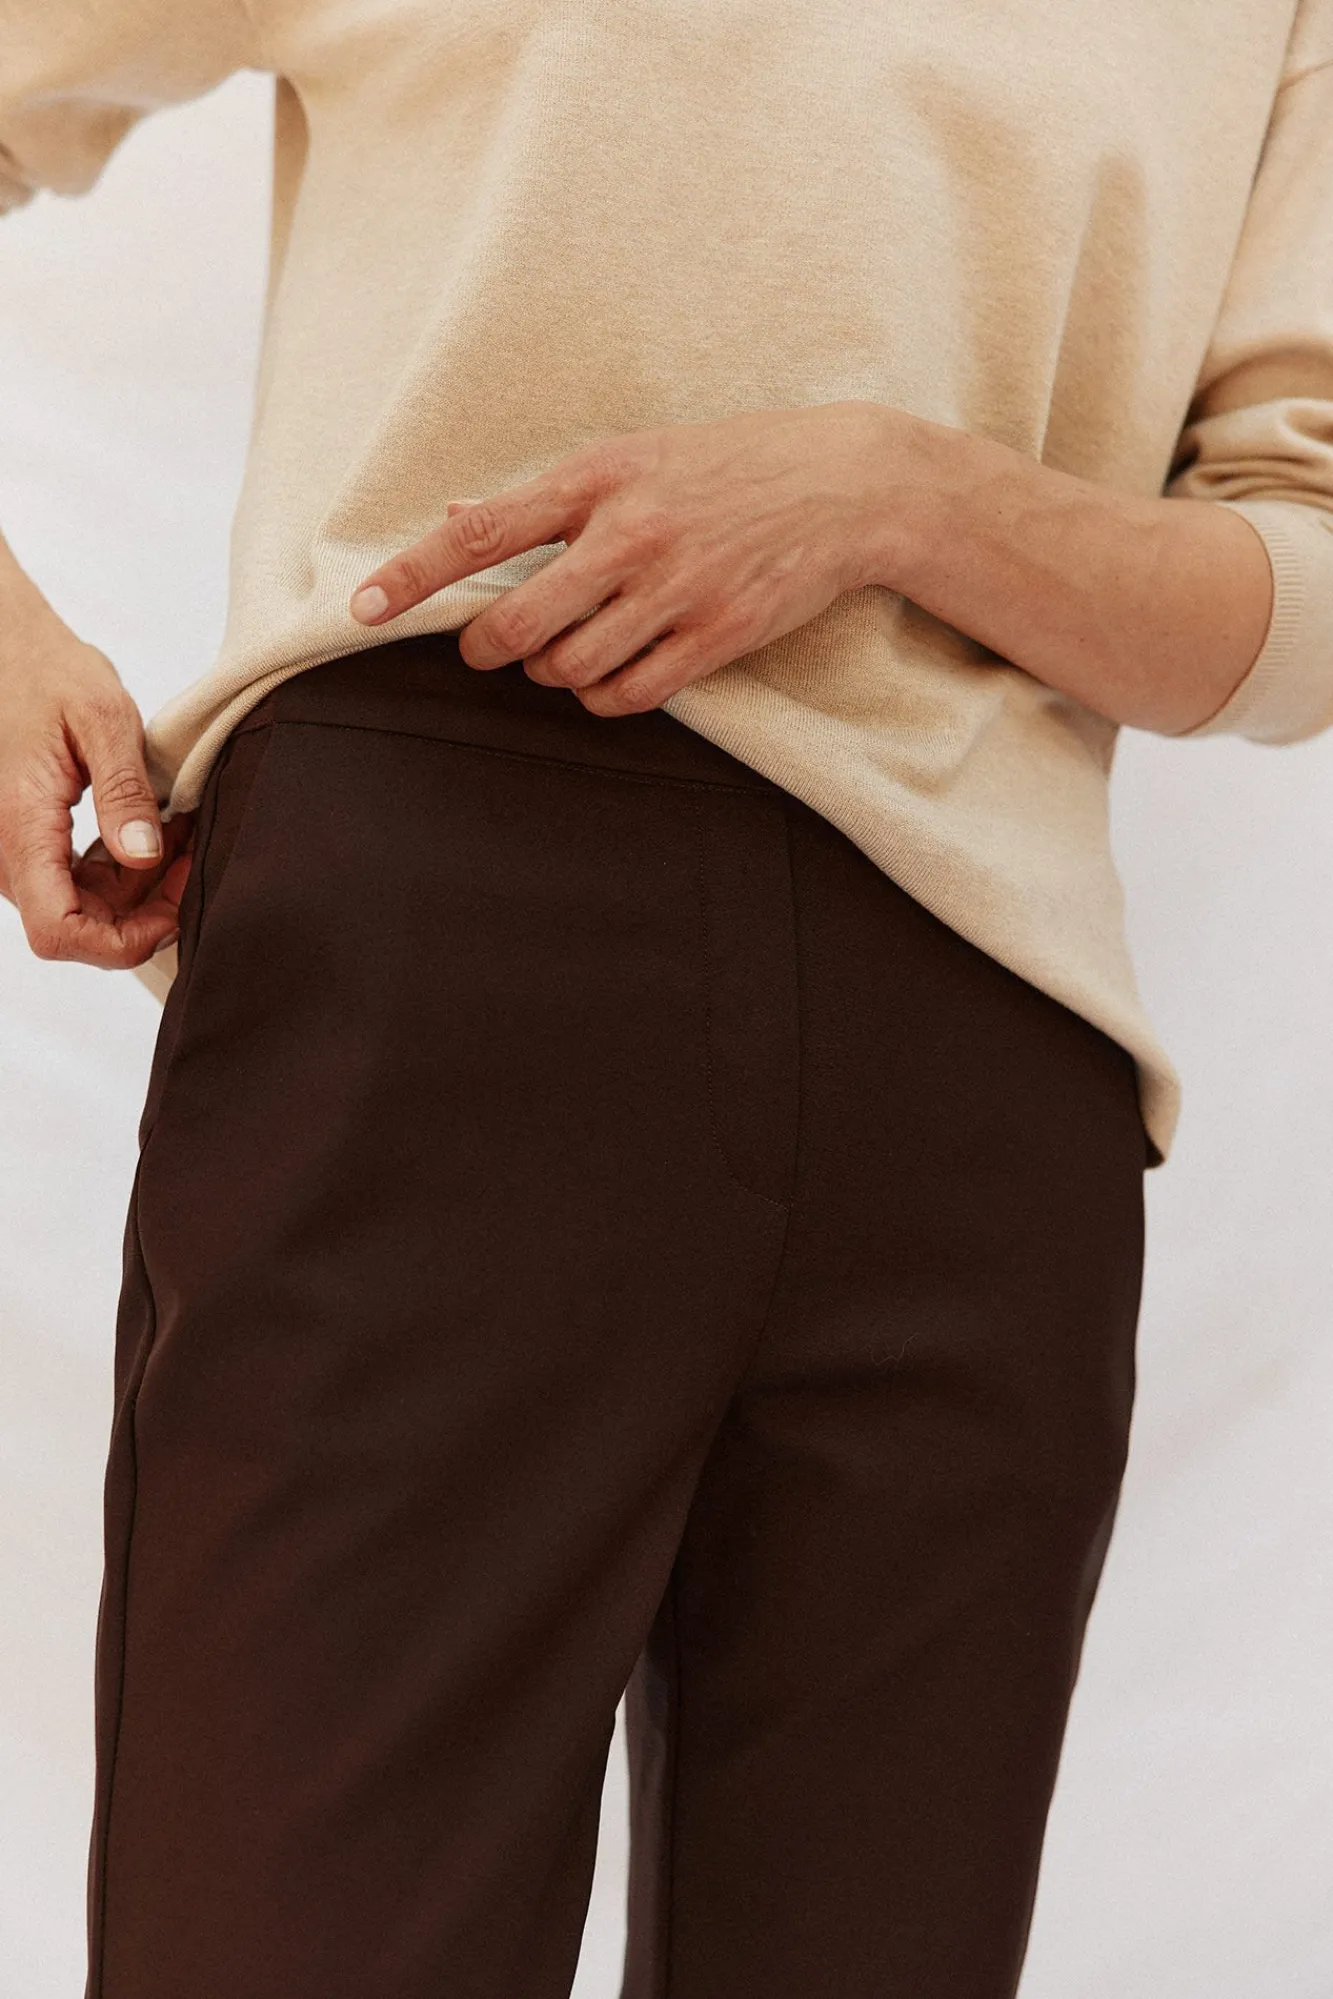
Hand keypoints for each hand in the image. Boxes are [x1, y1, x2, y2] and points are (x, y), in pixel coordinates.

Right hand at [0, 610, 194, 966]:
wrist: (11, 651)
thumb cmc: (49, 672)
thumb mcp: (102, 717)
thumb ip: (123, 790)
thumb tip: (142, 858)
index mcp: (21, 825)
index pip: (58, 931)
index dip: (119, 942)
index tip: (174, 909)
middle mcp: (11, 853)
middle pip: (79, 930)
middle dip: (146, 911)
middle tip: (193, 856)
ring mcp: (21, 853)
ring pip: (85, 911)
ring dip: (141, 890)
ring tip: (181, 832)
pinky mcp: (36, 845)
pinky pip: (82, 884)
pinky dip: (125, 870)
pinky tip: (157, 830)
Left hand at [348, 400, 896, 715]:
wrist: (846, 485)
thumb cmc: (731, 464)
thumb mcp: (638, 455)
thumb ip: (550, 495)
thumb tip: (456, 514)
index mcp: (598, 478)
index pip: (480, 531)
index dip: (413, 575)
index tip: (362, 608)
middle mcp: (629, 534)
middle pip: (515, 625)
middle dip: (490, 649)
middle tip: (495, 648)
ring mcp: (674, 589)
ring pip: (567, 669)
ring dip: (554, 673)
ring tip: (576, 647)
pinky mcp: (715, 636)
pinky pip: (626, 694)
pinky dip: (605, 696)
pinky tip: (615, 671)